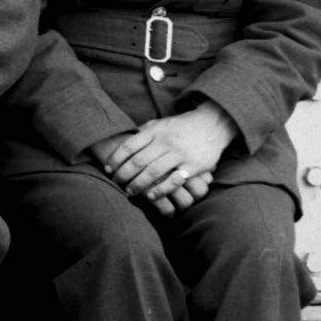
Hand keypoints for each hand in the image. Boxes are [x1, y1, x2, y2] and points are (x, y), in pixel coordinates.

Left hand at [106, 107, 232, 210]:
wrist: (213, 124)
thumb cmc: (181, 127)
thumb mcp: (160, 123)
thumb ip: (143, 132)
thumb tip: (123, 142)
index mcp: (155, 131)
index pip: (129, 146)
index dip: (115, 159)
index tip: (108, 170)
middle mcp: (166, 142)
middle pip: (138, 162)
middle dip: (124, 175)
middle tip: (116, 183)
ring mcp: (180, 154)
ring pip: (153, 172)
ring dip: (139, 185)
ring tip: (130, 192)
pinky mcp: (194, 165)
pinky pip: (174, 180)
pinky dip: (161, 190)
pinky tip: (151, 196)